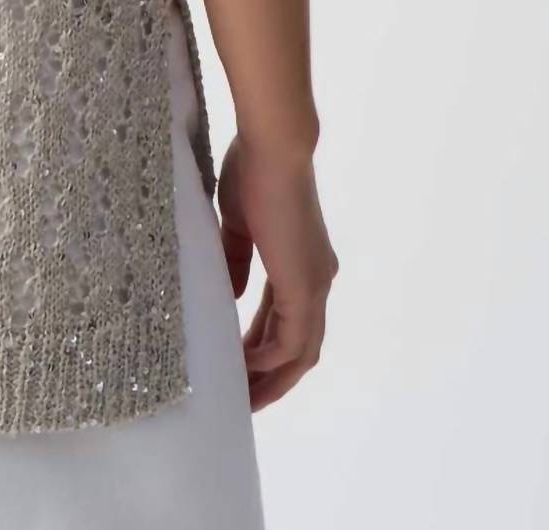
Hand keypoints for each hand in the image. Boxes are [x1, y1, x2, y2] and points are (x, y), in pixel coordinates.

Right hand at [216, 133, 338, 410]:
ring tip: (242, 399)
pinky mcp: (304, 286)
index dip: (264, 347)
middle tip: (241, 400)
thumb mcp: (239, 222)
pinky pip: (290, 340)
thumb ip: (237, 259)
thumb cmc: (253, 170)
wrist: (273, 148)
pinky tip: (244, 367)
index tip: (238, 366)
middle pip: (299, 349)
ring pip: (300, 351)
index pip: (287, 321)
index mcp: (301, 263)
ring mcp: (314, 285)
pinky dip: (269, 358)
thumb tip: (232, 293)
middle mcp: (316, 281)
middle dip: (271, 378)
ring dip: (272, 378)